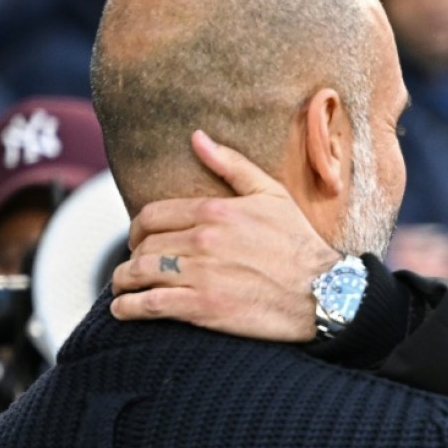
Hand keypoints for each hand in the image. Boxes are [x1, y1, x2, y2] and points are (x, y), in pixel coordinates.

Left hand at [110, 130, 341, 340]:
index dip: (137, 228)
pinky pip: (149, 305)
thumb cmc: (298, 243)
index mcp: (215, 210)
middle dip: (132, 256)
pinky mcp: (203, 308)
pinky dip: (128, 308)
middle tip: (135, 266)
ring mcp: (201, 274)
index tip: (138, 240)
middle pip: (143, 245)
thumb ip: (232, 165)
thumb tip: (197, 137)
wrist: (323, 292)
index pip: (152, 215)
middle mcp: (203, 240)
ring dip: (123, 281)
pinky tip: (124, 309)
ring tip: (124, 289)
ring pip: (139, 273)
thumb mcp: (272, 195)